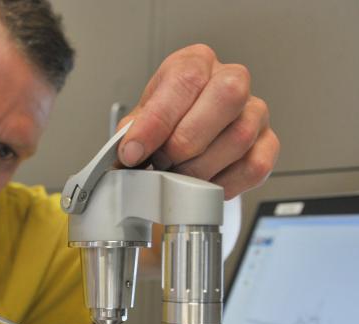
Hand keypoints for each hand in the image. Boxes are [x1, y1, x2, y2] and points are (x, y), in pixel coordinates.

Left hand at [117, 44, 279, 198]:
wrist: (184, 142)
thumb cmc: (164, 126)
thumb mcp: (139, 121)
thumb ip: (131, 132)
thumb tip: (128, 150)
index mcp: (196, 63)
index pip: (185, 79)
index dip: (157, 120)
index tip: (134, 151)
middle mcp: (231, 79)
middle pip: (227, 96)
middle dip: (186, 141)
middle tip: (162, 163)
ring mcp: (255, 112)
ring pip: (240, 137)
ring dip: (201, 168)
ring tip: (178, 177)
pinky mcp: (268, 144)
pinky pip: (255, 166)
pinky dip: (223, 183)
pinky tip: (203, 186)